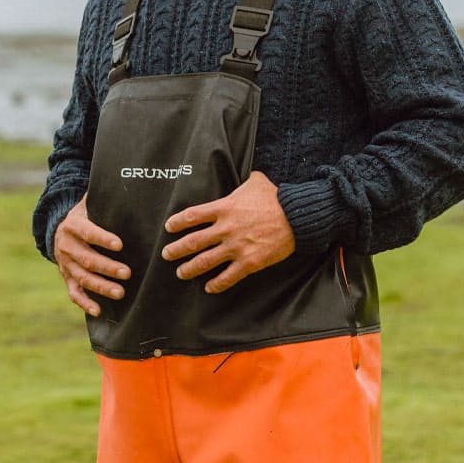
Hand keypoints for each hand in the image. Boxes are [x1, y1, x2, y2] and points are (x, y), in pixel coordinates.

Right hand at [52, 195, 129, 317]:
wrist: (59, 229)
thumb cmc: (86, 214)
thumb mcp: (90, 203)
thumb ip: (105, 196)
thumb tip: (127, 181)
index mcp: (73, 224)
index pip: (88, 232)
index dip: (103, 238)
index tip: (120, 244)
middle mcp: (66, 245)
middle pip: (87, 259)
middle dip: (107, 267)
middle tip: (127, 273)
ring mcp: (65, 264)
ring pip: (82, 277)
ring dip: (101, 286)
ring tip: (120, 292)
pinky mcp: (66, 277)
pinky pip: (73, 293)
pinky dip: (85, 302)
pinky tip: (98, 310)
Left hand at [161, 171, 294, 293]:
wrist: (297, 217)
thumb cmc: (276, 198)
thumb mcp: (256, 182)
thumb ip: (245, 181)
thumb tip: (248, 175)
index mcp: (224, 207)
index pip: (192, 216)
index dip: (177, 223)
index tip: (169, 228)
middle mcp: (226, 228)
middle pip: (192, 242)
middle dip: (175, 250)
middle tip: (166, 255)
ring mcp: (236, 246)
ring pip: (205, 262)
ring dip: (189, 269)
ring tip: (181, 273)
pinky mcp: (249, 262)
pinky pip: (227, 277)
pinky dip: (216, 284)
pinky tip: (209, 287)